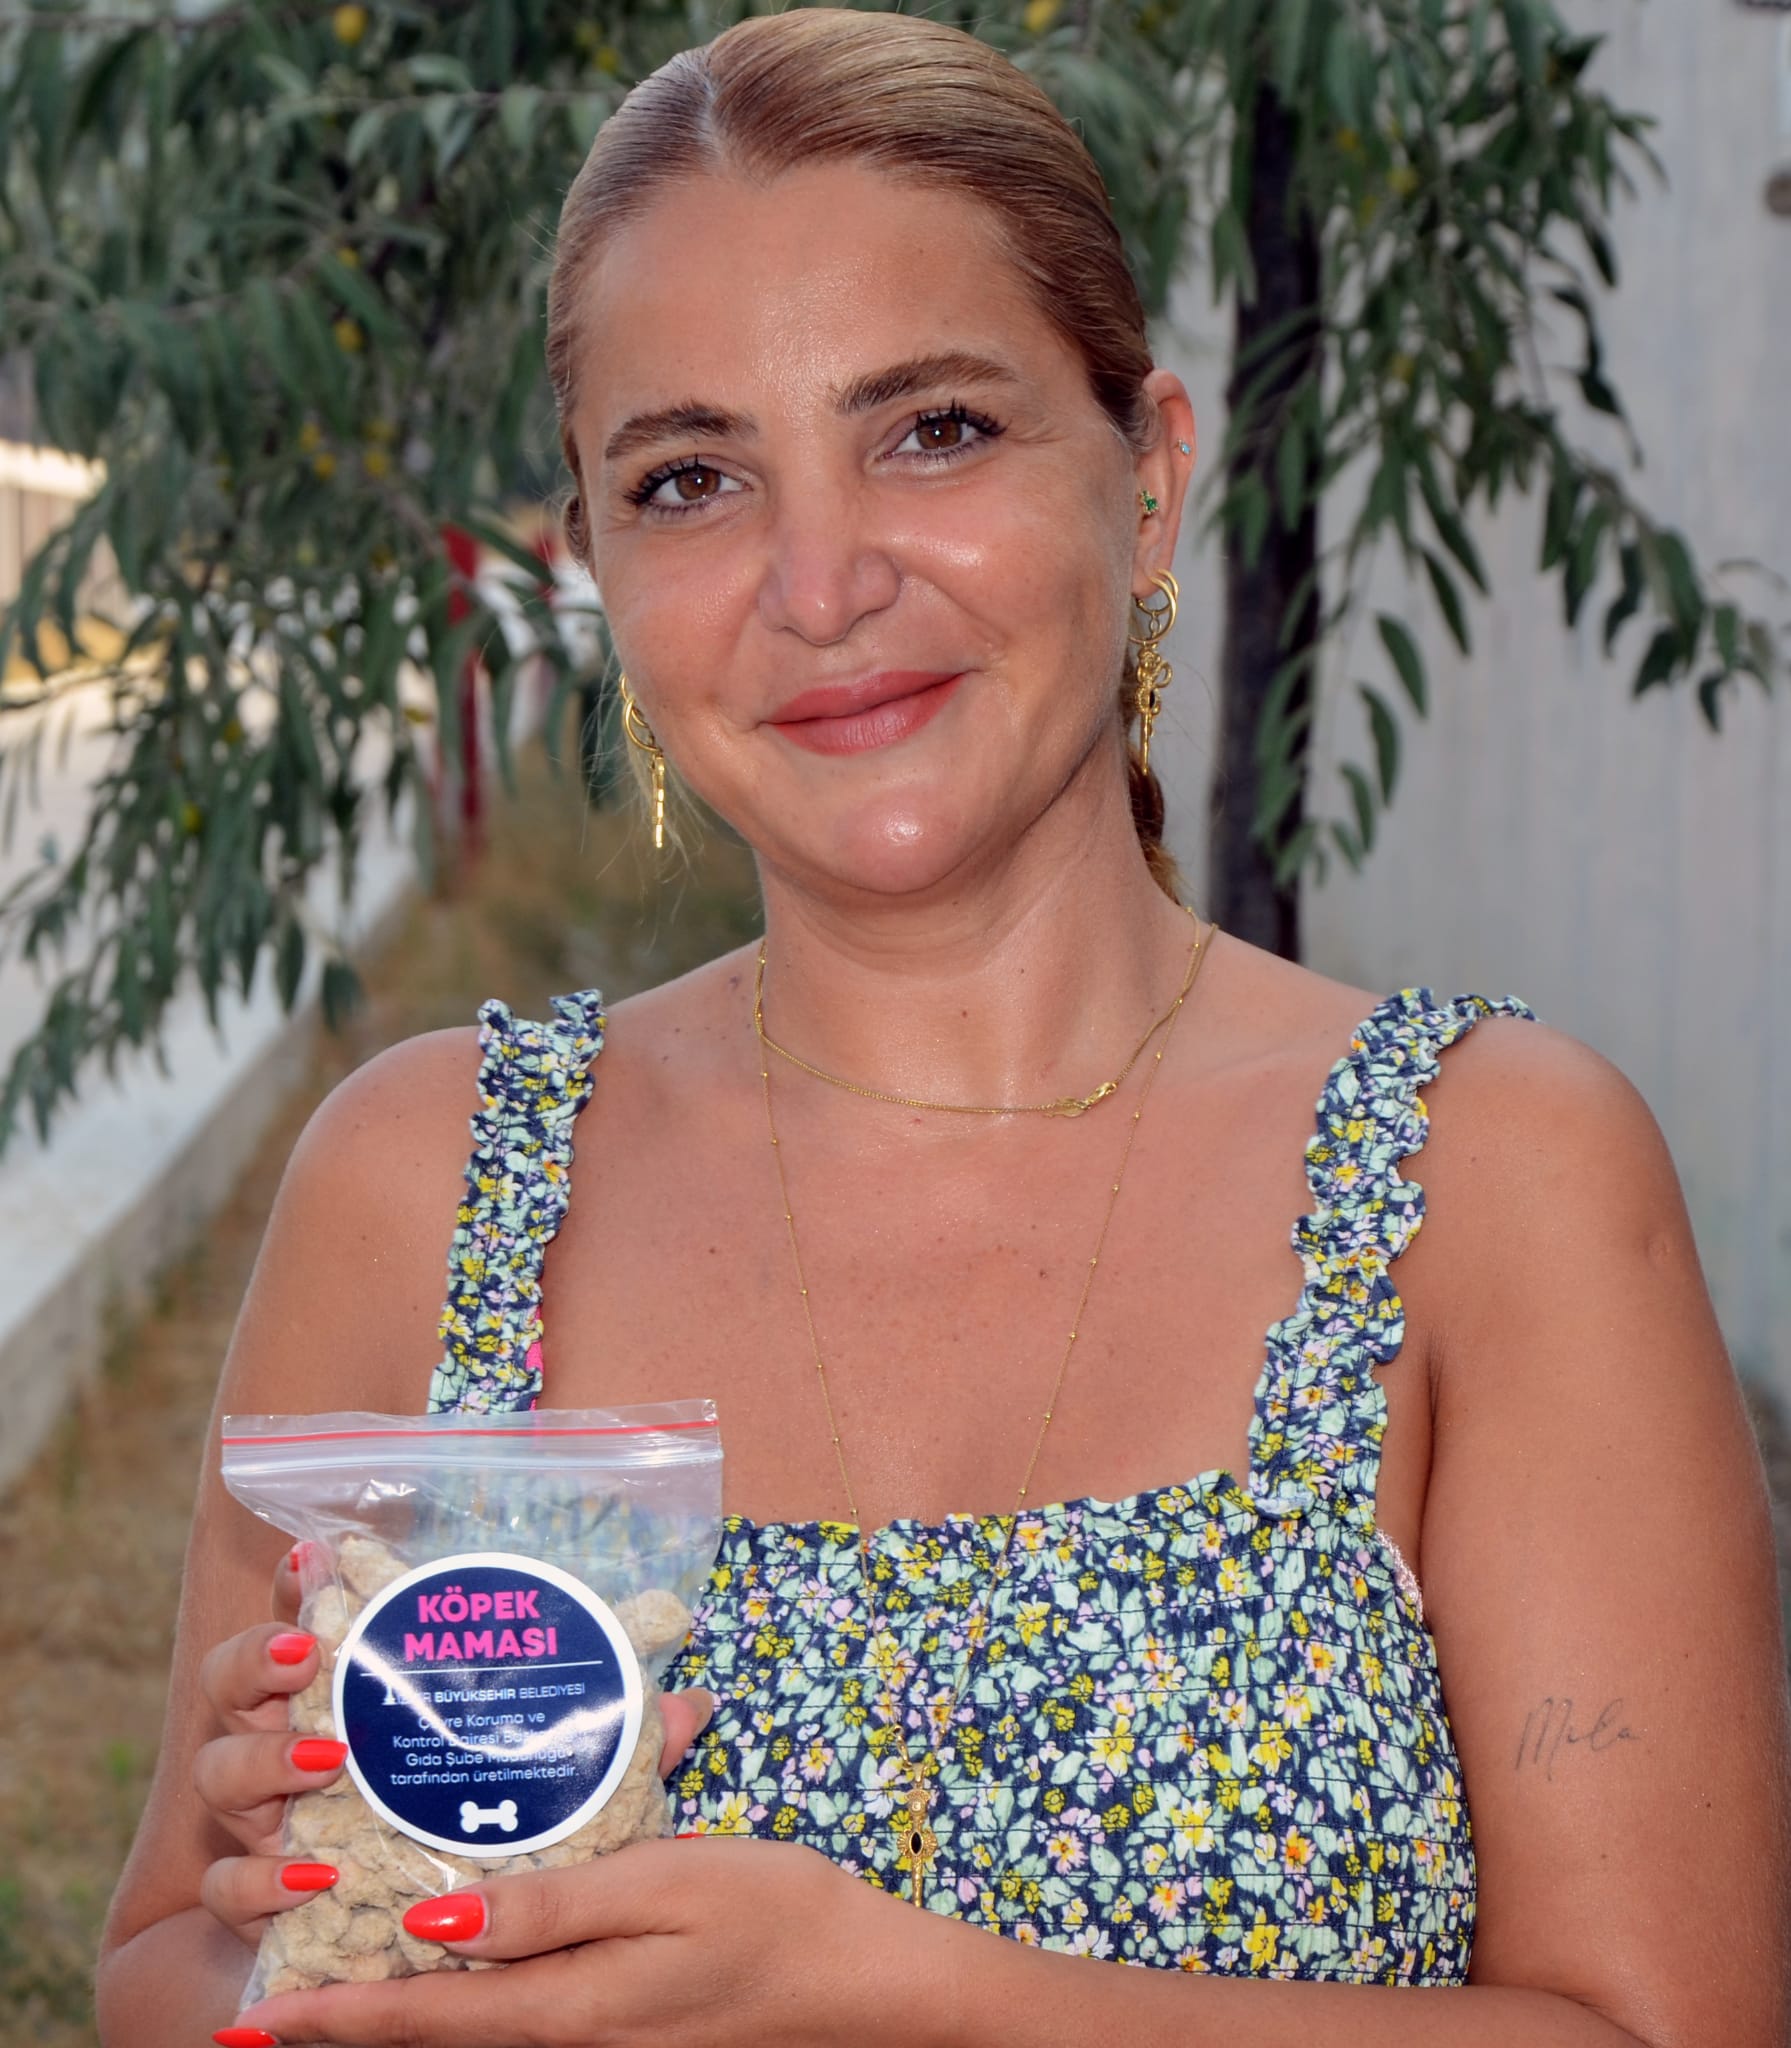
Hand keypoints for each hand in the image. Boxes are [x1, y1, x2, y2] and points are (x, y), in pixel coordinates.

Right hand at [192, 1545, 712, 1949]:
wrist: (425, 1966)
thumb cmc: (483, 1849)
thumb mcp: (552, 1784)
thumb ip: (607, 1743)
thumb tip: (693, 1706)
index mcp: (358, 1695)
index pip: (311, 1616)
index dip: (303, 1581)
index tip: (319, 1552)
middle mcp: (296, 1746)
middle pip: (237, 1679)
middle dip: (257, 1658)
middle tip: (303, 1656)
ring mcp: (264, 1822)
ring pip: (218, 1771)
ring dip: (259, 1760)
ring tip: (322, 1760)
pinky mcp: (253, 1905)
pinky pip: (225, 1888)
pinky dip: (259, 1881)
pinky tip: (311, 1876)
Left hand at [228, 1835, 936, 2047]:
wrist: (865, 1989)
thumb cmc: (775, 1915)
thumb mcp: (669, 1885)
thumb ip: (554, 1905)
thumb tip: (438, 1919)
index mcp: (568, 2006)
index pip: (424, 2016)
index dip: (333, 2016)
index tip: (250, 2021)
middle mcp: (568, 2039)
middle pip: (434, 2038)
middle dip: (344, 2024)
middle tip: (259, 2013)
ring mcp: (598, 2045)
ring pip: (471, 2035)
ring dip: (398, 2016)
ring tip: (327, 1992)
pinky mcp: (622, 2031)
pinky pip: (517, 2023)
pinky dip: (464, 2006)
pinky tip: (455, 1970)